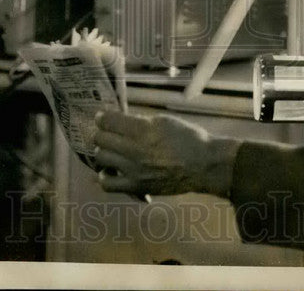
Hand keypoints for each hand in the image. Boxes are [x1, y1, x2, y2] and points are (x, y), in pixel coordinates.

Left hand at [92, 111, 239, 197]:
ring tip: (109, 150)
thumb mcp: (164, 121)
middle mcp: (135, 150)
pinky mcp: (136, 186)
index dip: (102, 117)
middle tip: (107, 132)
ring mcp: (134, 170)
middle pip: (100, 139)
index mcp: (143, 130)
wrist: (203, 165)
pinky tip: (109, 170)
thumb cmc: (187, 138)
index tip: (102, 117)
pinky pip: (108, 184)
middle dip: (101, 132)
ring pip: (101, 158)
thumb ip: (140, 122)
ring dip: (102, 151)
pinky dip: (104, 176)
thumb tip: (121, 122)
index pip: (108, 121)